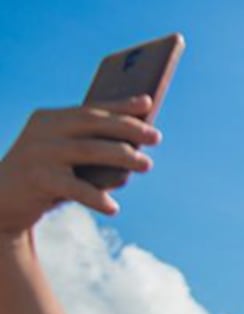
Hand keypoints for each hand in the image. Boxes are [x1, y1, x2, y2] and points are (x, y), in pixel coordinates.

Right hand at [0, 95, 160, 237]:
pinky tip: (113, 207)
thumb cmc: (44, 178)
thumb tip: (137, 150)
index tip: (148, 103)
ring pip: (89, 150)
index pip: (91, 109)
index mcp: (50, 119)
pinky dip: (96, 197)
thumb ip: (93, 149)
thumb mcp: (66, 158)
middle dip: (127, 128)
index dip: (120, 106)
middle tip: (156, 136)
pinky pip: (74, 187)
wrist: (0, 201)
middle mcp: (43, 131)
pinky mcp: (37, 179)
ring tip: (147, 164)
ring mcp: (38, 153)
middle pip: (92, 123)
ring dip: (122, 156)